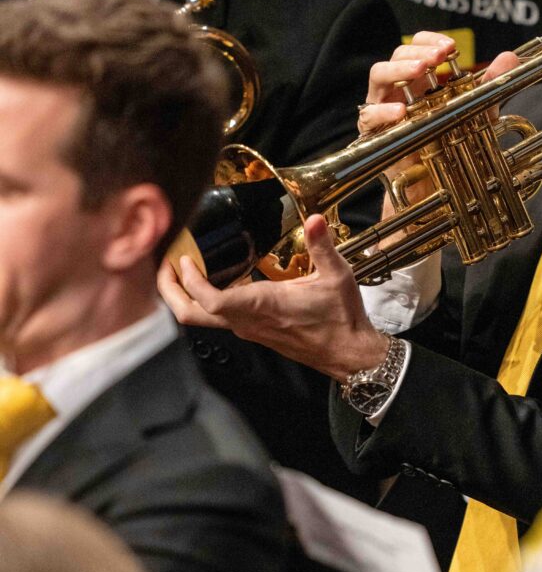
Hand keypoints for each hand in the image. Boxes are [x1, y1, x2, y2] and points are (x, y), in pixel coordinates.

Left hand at [158, 214, 388, 379]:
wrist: (348, 353)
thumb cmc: (341, 319)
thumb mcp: (337, 276)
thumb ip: (322, 245)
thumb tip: (315, 218)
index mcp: (262, 306)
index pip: (210, 300)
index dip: (189, 280)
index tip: (183, 257)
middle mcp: (248, 321)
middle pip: (190, 314)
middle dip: (170, 290)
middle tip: (165, 263)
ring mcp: (249, 329)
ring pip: (201, 317)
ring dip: (184, 294)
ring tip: (182, 265)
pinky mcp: (254, 331)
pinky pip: (217, 317)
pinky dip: (204, 298)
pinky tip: (213, 278)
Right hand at [358, 31, 520, 134]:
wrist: (432, 183)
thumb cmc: (448, 142)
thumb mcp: (475, 109)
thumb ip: (489, 84)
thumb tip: (509, 56)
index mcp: (419, 78)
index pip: (417, 46)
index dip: (430, 41)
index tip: (450, 47)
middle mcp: (398, 87)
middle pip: (397, 55)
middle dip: (419, 51)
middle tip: (440, 55)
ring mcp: (383, 105)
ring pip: (379, 75)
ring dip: (400, 69)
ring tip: (422, 69)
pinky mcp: (374, 130)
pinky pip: (369, 115)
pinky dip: (383, 111)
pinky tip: (401, 112)